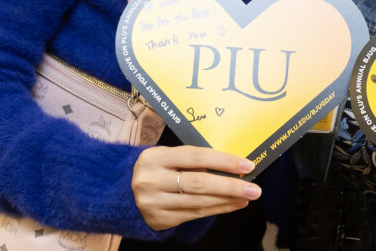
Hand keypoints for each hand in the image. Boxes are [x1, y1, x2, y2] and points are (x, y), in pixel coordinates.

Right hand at [131, 146, 259, 230]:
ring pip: (199, 203)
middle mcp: (151, 181)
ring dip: (227, 201)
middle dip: (230, 186)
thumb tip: (231, 165)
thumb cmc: (155, 168)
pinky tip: (232, 205)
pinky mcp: (159, 220)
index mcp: (155, 157)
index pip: (196, 157)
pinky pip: (194, 215)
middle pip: (199, 183)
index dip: (223, 161)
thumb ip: (192, 159)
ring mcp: (154, 203)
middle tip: (254, 189)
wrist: (121, 191)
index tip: (247, 165)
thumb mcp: (166, 156)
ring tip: (247, 197)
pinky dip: (216, 209)